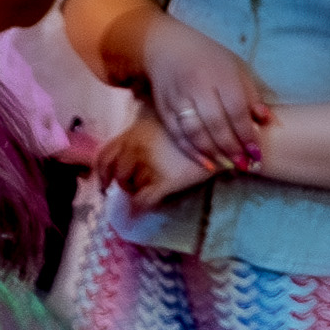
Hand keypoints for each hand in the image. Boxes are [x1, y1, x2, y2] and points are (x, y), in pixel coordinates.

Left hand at [89, 109, 219, 209]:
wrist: (226, 132)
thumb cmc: (199, 120)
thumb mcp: (168, 116)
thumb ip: (151, 124)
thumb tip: (139, 131)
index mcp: (136, 130)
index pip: (106, 154)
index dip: (102, 172)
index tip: (106, 182)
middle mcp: (137, 146)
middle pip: (115, 172)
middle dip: (120, 184)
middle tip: (130, 188)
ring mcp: (149, 164)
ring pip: (128, 186)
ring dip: (134, 192)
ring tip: (145, 193)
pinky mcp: (165, 181)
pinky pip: (144, 201)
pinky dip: (139, 209)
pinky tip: (142, 213)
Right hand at [131, 17, 273, 168]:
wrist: (165, 47)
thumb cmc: (207, 58)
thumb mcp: (235, 68)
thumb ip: (250, 95)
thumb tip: (266, 121)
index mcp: (220, 75)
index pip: (236, 110)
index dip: (247, 133)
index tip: (257, 152)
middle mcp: (198, 87)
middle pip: (216, 124)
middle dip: (232, 147)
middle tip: (244, 164)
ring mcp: (178, 99)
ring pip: (195, 133)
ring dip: (213, 153)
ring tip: (227, 166)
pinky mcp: (164, 109)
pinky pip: (178, 135)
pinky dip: (192, 152)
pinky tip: (206, 163)